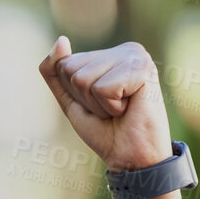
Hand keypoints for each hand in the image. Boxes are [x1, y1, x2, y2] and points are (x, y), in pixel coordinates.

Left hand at [37, 37, 172, 171]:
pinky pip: (102, 88)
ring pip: (83, 79)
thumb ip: (56, 71)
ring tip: (120, 109)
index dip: (73, 93)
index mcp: (111, 53)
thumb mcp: (70, 99)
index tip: (100, 103)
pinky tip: (130, 108)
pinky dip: (110, 106)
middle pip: (71, 69)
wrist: (132, 157)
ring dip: (97, 104)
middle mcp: (126, 49)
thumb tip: (61, 40)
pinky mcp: (143, 69)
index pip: (65, 64)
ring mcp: (136, 56)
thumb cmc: (104, 129)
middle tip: (111, 109)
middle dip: (84, 98)